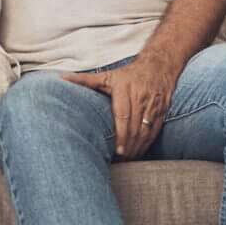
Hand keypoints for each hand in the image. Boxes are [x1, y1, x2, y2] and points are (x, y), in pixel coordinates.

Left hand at [61, 54, 179, 158]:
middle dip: (128, 145)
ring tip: (128, 158)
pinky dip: (148, 142)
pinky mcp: (163, 110)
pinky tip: (140, 151)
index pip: (123, 116)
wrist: (159, 65)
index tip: (118, 149)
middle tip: (120, 159)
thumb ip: (85, 80)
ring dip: (138, 147)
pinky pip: (155, 129)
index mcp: (125, 89)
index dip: (121, 134)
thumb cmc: (128, 74)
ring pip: (146, 130)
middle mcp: (141, 97)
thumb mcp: (107, 76)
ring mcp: (154, 104)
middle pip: (134, 127)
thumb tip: (62, 77)